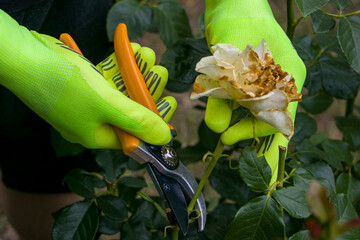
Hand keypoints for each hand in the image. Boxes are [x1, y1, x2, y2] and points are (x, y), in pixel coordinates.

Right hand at [0, 10, 175, 148]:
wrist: (25, 58)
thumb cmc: (64, 85)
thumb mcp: (107, 104)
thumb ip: (138, 121)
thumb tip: (164, 139)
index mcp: (97, 135)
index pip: (134, 136)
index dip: (154, 121)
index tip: (169, 104)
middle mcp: (92, 122)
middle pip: (129, 110)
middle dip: (146, 89)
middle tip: (160, 73)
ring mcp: (85, 102)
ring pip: (118, 90)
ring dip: (134, 71)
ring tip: (148, 54)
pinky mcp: (81, 83)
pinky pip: (106, 78)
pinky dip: (118, 65)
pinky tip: (130, 50)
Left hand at [204, 0, 305, 183]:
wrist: (230, 1)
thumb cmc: (238, 22)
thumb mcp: (230, 63)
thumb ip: (221, 98)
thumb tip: (216, 129)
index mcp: (288, 78)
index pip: (276, 118)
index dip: (252, 133)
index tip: (227, 139)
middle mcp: (279, 82)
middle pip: (267, 118)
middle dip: (247, 132)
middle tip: (225, 140)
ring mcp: (265, 79)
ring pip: (253, 110)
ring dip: (236, 119)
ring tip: (220, 125)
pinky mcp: (248, 76)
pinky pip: (242, 99)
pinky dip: (230, 106)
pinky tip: (219, 109)